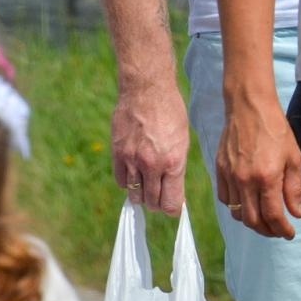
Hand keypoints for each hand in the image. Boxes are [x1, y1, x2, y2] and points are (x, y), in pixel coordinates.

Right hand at [111, 85, 188, 214]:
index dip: (172, 210)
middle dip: (157, 204)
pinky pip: (121, 180)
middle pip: (152, 202)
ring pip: (135, 194)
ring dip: (141, 196)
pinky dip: (127, 183)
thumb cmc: (171, 114)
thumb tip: (173, 190)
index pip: (170, 202)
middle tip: (159, 200)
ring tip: (147, 190)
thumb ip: (176, 168)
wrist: (147, 91)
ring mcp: (133, 160)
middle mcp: (152, 165)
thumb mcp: (182, 142)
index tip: (173, 209)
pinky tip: (134, 177)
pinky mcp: (118, 153)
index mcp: (174, 163)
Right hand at [216, 88, 300, 239]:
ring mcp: (229, 176)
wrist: (249, 107)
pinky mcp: (219, 170)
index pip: (273, 216)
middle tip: (278, 231)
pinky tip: (248, 204)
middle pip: (252, 220)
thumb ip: (294, 188)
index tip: (289, 233)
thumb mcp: (294, 158)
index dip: (282, 229)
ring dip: (252, 222)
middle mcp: (245, 181)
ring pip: (237, 213)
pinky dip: (237, 208)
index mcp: (266, 178)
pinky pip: (225, 199)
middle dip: (267, 231)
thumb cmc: (276, 130)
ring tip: (265, 220)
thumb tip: (297, 214)